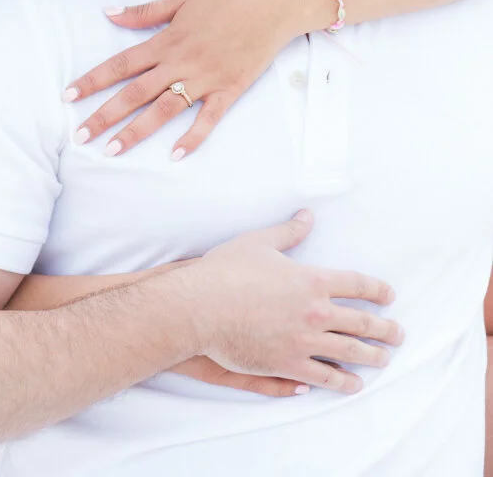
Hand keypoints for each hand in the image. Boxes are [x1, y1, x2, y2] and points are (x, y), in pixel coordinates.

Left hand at [64, 0, 303, 158]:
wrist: (271, 4)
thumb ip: (144, 12)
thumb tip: (109, 13)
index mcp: (165, 41)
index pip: (120, 64)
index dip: (92, 80)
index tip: (68, 96)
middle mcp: (180, 63)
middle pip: (135, 93)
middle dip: (105, 115)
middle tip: (80, 136)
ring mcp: (204, 79)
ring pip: (164, 109)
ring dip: (137, 131)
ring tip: (113, 151)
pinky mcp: (229, 90)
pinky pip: (208, 118)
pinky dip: (193, 137)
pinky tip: (176, 156)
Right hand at [183, 210, 403, 394]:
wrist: (200, 306)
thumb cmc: (226, 271)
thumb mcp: (259, 242)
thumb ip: (288, 231)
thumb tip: (307, 214)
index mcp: (312, 280)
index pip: (356, 285)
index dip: (377, 290)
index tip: (389, 296)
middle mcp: (315, 311)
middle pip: (361, 322)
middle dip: (385, 329)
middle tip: (399, 334)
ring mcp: (304, 341)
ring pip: (349, 352)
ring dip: (372, 357)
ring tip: (385, 360)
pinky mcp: (287, 364)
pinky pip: (324, 377)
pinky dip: (342, 382)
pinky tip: (352, 385)